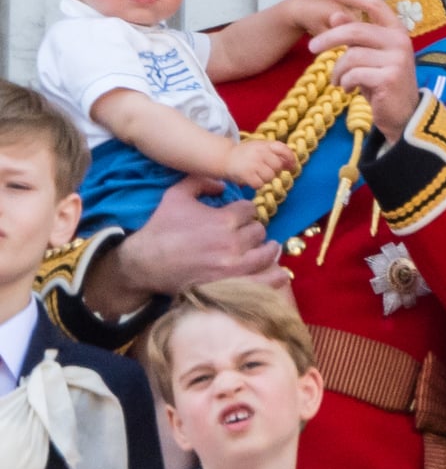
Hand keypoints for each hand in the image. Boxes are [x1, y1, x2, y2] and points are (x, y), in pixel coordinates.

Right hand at [82, 177, 287, 317]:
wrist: (145, 263)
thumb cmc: (161, 228)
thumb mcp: (176, 195)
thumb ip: (200, 181)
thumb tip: (222, 185)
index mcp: (224, 220)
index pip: (250, 210)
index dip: (244, 211)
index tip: (239, 216)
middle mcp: (233, 243)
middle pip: (259, 231)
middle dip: (252, 230)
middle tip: (246, 234)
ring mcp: (234, 267)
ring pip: (266, 254)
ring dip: (267, 250)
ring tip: (266, 249)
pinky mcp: (232, 286)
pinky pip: (265, 282)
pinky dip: (274, 276)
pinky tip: (278, 273)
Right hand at [224, 138, 294, 187]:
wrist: (224, 157)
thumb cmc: (245, 155)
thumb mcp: (260, 148)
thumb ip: (275, 154)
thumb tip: (291, 165)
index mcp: (264, 144)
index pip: (282, 148)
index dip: (290, 158)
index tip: (291, 166)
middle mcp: (259, 152)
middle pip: (278, 166)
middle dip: (274, 171)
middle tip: (264, 171)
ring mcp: (253, 162)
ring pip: (270, 177)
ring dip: (265, 179)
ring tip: (256, 175)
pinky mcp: (246, 173)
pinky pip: (260, 184)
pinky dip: (256, 185)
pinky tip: (251, 180)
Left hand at [307, 0, 419, 144]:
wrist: (404, 116)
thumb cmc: (384, 83)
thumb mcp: (369, 57)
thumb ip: (356, 37)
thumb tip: (335, 16)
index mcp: (397, 31)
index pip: (376, 4)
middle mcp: (400, 42)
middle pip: (355, 31)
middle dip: (329, 39)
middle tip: (312, 48)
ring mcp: (396, 60)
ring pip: (352, 56)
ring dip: (338, 70)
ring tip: (337, 81)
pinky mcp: (389, 79)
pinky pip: (354, 74)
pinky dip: (345, 83)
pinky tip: (348, 90)